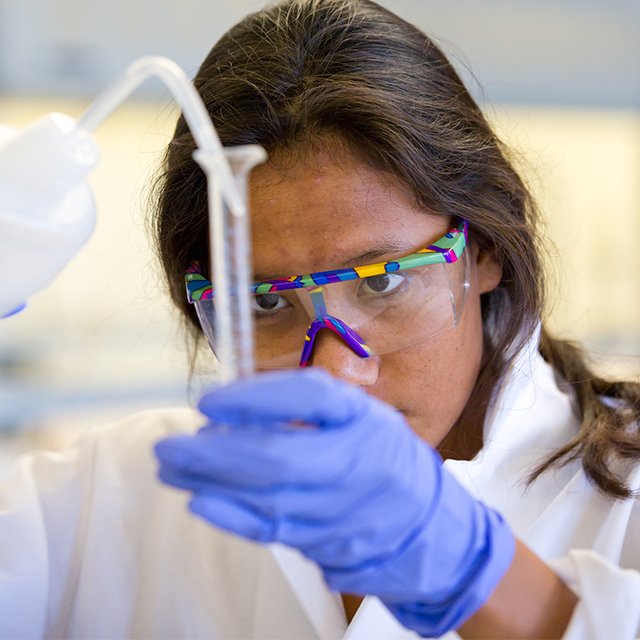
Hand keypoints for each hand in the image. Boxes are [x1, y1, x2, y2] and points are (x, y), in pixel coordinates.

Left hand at [154, 368, 513, 635]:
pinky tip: (200, 502)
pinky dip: (232, 516)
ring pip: (268, 496)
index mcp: (364, 421)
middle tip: (169, 445)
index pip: (310, 398)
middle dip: (215, 451)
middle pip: (279, 456)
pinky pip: (274, 529)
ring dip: (211, 481)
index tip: (210, 400)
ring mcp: (340, 508)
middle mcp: (355, 463)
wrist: (426, 525)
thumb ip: (307, 406)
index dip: (256, 397)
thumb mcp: (359, 415)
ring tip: (170, 467)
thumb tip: (239, 404)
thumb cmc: (384, 457)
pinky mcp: (325, 541)